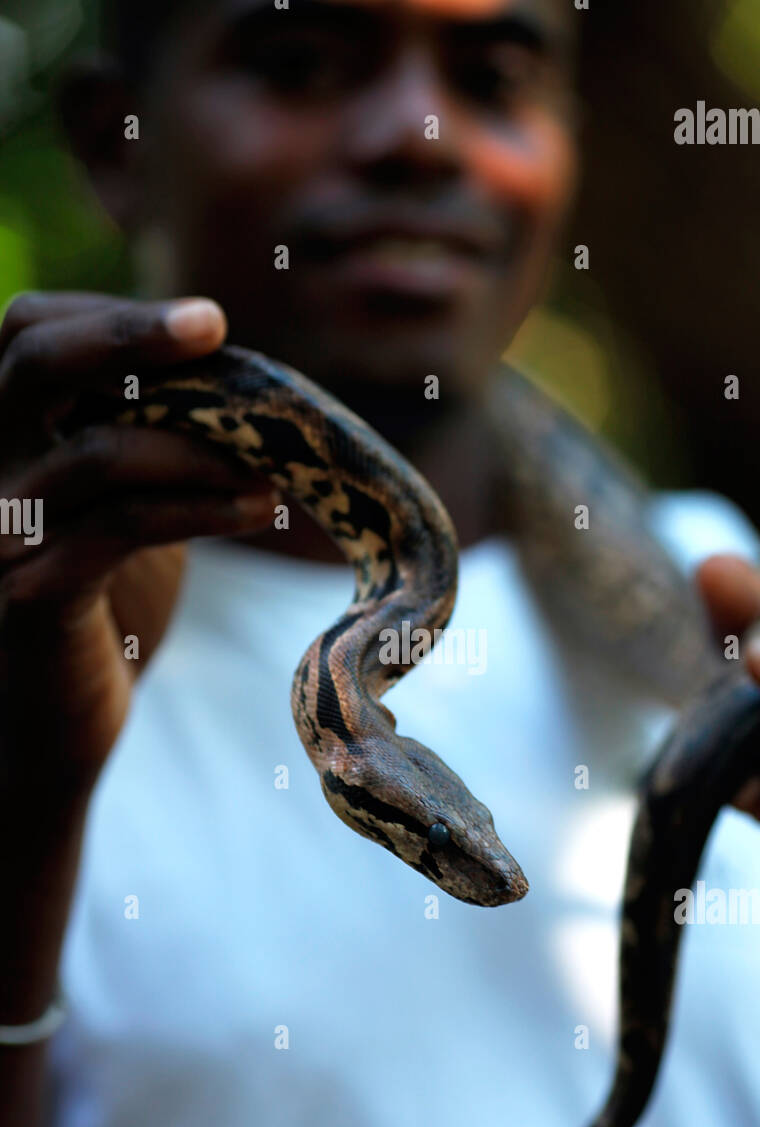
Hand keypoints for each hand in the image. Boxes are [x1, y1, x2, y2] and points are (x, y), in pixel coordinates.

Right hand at [0, 292, 279, 789]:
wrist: (56, 717)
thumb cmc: (102, 598)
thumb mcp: (124, 496)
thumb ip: (147, 430)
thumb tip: (231, 365)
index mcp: (2, 432)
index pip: (28, 330)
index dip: (113, 316)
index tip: (209, 323)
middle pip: (32, 360)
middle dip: (132, 334)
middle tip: (216, 328)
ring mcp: (0, 530)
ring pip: (97, 450)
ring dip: (200, 446)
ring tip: (273, 464)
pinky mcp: (30, 594)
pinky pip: (121, 528)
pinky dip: (200, 509)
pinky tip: (256, 508)